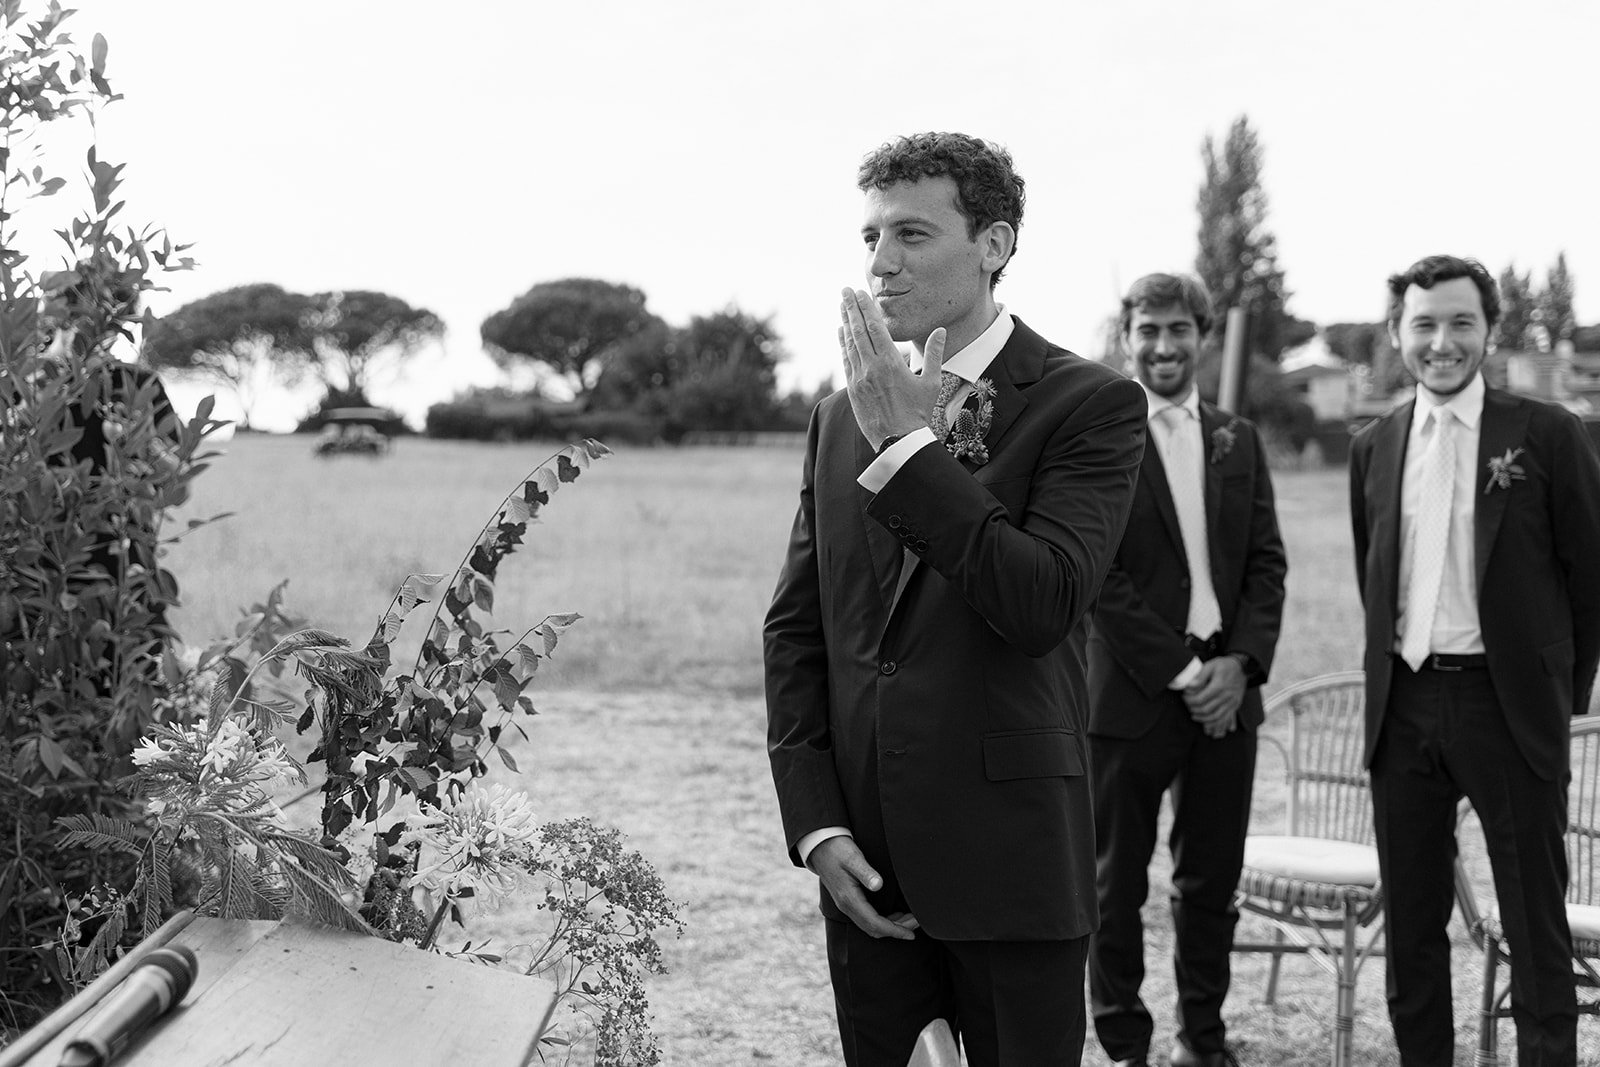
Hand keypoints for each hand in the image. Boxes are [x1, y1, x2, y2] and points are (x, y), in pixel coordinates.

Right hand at [808, 835, 915, 939]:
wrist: (819, 846)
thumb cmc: (837, 849)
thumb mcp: (852, 857)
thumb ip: (866, 872)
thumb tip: (878, 885)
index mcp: (849, 898)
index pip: (875, 923)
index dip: (894, 930)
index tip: (911, 933)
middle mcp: (846, 906)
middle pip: (873, 929)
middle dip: (896, 930)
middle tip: (916, 923)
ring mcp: (845, 905)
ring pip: (870, 925)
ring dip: (890, 926)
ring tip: (909, 919)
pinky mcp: (847, 900)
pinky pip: (866, 919)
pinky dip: (882, 921)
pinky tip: (894, 914)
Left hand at [838, 288, 944, 449]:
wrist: (899, 441)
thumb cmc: (919, 413)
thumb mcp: (932, 383)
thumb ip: (933, 354)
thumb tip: (940, 330)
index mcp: (892, 363)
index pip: (875, 328)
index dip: (866, 308)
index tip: (860, 293)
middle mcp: (872, 368)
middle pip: (858, 331)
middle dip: (851, 308)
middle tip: (844, 291)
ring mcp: (859, 379)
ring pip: (849, 344)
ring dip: (845, 322)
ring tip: (842, 306)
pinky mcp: (853, 389)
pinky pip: (846, 360)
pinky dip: (842, 344)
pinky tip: (841, 332)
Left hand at [1183, 656, 1246, 737]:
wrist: (1242, 668)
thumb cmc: (1225, 666)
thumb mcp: (1211, 665)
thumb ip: (1200, 676)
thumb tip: (1190, 686)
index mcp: (1219, 685)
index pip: (1200, 699)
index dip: (1189, 700)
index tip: (1185, 697)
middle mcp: (1227, 696)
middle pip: (1206, 709)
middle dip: (1194, 709)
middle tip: (1188, 705)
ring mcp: (1232, 702)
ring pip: (1215, 717)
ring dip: (1202, 718)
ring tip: (1194, 714)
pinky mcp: (1235, 706)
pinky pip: (1225, 719)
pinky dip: (1215, 724)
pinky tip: (1206, 722)